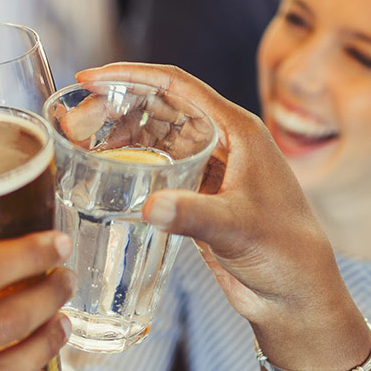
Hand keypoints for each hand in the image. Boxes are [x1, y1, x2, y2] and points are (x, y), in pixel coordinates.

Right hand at [73, 64, 363, 353]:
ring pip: (157, 136)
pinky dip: (130, 163)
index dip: (132, 76)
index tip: (91, 77)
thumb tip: (148, 206)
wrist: (295, 294)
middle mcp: (223, 142)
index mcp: (238, 131)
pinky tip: (104, 171)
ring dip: (119, 135)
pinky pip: (159, 166)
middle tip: (75, 120)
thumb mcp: (237, 229)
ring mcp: (211, 169)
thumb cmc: (283, 253)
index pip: (178, 86)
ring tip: (80, 142)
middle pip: (160, 107)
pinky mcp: (201, 196)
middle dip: (116, 107)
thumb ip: (193, 215)